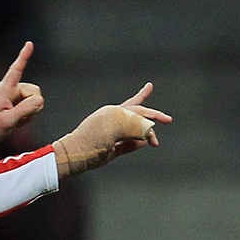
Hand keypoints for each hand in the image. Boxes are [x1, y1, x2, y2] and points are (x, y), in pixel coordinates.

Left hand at [0, 42, 45, 154]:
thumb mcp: (8, 121)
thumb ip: (25, 109)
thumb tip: (40, 99)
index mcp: (5, 89)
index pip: (17, 69)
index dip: (24, 56)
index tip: (29, 43)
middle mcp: (10, 90)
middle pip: (34, 91)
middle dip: (33, 104)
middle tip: (19, 118)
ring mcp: (12, 98)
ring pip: (34, 101)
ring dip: (29, 113)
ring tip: (14, 121)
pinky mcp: (13, 105)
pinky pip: (29, 108)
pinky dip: (26, 117)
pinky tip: (15, 123)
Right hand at [52, 86, 169, 176]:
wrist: (71, 153)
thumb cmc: (88, 154)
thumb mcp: (113, 149)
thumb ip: (130, 144)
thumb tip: (145, 141)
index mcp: (109, 117)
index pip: (129, 105)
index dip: (141, 96)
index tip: (150, 86)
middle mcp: (111, 112)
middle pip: (138, 109)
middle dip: (155, 115)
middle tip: (168, 119)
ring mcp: (112, 114)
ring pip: (139, 117)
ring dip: (149, 130)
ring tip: (155, 142)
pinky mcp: (114, 121)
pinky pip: (137, 125)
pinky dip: (146, 132)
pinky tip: (150, 140)